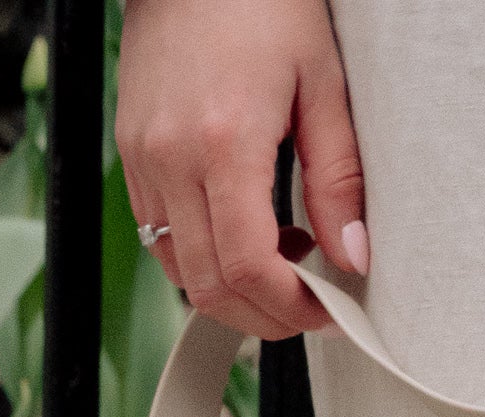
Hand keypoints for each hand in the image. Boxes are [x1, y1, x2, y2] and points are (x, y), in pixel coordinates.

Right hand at [117, 0, 367, 337]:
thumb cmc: (262, 2)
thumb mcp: (322, 82)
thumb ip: (338, 178)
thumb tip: (351, 256)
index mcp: (224, 142)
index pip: (247, 266)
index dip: (288, 307)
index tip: (325, 311)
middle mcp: (172, 161)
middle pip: (209, 286)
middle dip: (262, 316)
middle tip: (307, 308)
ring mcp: (144, 163)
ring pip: (180, 272)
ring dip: (232, 290)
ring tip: (282, 261)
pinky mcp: (133, 158)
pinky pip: (161, 237)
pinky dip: (203, 256)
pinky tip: (243, 229)